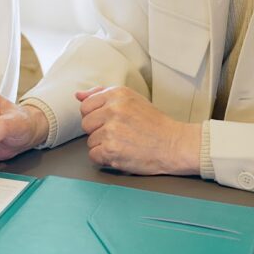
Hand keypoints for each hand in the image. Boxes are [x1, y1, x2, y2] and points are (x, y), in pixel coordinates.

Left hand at [77, 86, 199, 175]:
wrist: (175, 145)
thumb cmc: (154, 123)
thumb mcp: (131, 99)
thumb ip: (102, 95)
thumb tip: (78, 95)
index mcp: (117, 94)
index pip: (86, 105)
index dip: (96, 116)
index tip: (110, 121)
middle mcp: (113, 109)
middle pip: (85, 124)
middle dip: (98, 131)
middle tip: (119, 134)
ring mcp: (112, 130)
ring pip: (90, 141)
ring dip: (103, 146)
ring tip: (124, 143)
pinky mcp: (112, 150)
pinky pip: (93, 155)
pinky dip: (105, 159)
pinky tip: (121, 154)